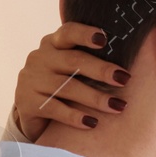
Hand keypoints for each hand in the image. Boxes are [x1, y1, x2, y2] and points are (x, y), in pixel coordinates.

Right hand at [13, 22, 130, 139]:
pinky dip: (75, 117)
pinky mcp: (27, 103)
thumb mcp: (70, 68)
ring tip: (118, 106)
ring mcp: (31, 80)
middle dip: (101, 70)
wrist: (31, 111)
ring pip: (67, 87)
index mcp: (52, 44)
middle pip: (73, 61)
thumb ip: (89, 60)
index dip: (85, 34)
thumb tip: (128, 65)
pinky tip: (93, 123)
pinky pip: (55, 109)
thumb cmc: (62, 85)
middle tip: (124, 79)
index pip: (68, 32)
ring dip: (95, 97)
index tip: (104, 39)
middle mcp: (39, 58)